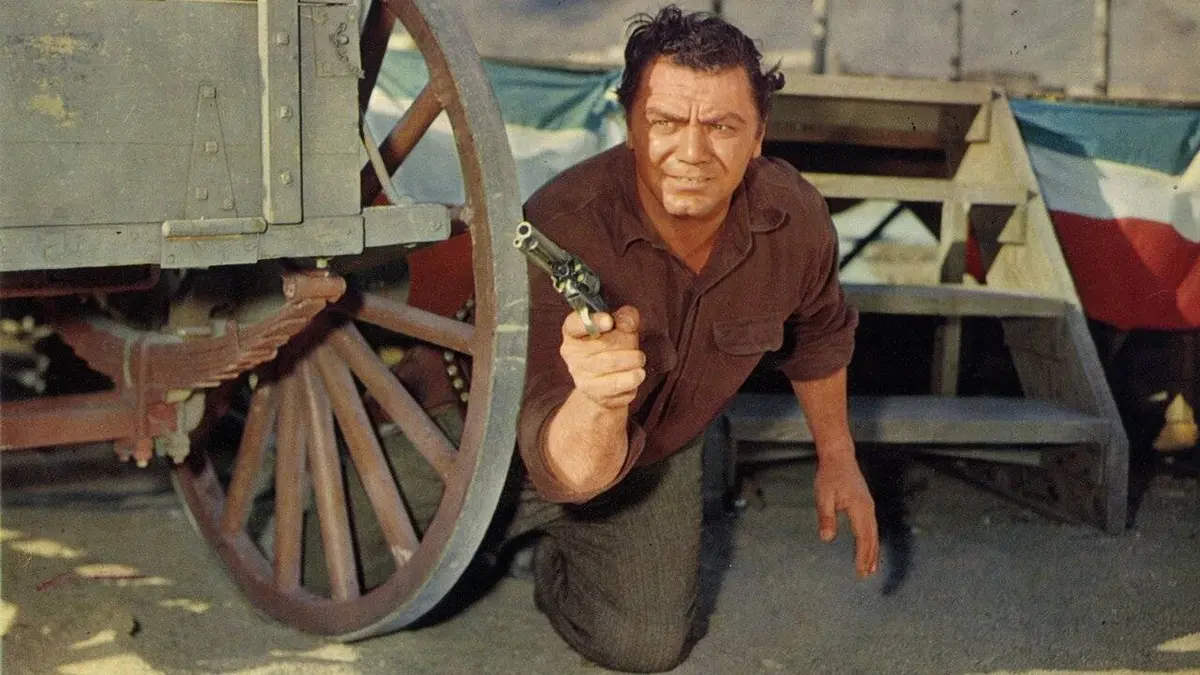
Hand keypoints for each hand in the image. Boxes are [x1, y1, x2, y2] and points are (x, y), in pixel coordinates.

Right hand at [560, 305, 644, 408]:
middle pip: (604, 346)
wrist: (605, 384)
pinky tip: (633, 377)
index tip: (609, 321)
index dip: (592, 321)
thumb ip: (626, 317)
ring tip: (638, 362)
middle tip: (637, 351)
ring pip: (615, 366)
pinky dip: (634, 380)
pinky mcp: (596, 396)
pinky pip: (622, 387)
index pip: (574, 325)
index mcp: (573, 333)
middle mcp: (573, 356)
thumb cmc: (611, 348)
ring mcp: (582, 377)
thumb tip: (628, 322)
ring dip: (635, 362)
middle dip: (628, 346)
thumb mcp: (619, 328)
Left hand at [814, 452, 878, 577]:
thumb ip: (826, 517)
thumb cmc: (830, 475)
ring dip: (873, 551)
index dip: (862, 554)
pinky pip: (872, 527)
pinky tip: (868, 547)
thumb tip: (826, 538)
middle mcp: (868, 509)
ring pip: (874, 533)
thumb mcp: (823, 496)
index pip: (863, 537)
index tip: (859, 570)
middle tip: (865, 575)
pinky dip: (872, 540)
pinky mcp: (866, 504)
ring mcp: (869, 506)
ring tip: (871, 568)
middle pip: (872, 538)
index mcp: (859, 508)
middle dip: (870, 557)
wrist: (839, 457)